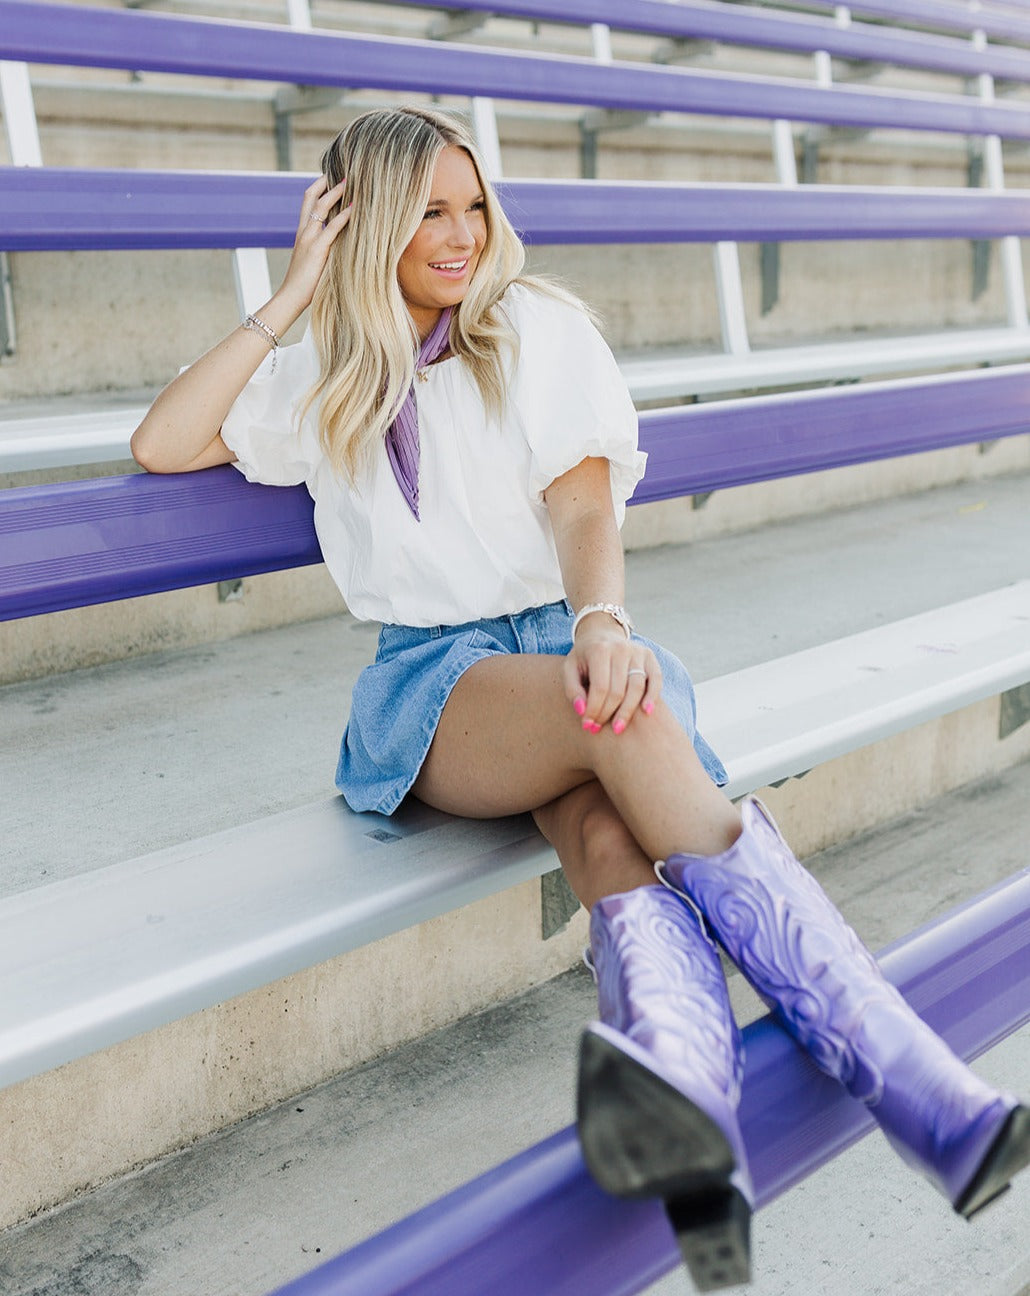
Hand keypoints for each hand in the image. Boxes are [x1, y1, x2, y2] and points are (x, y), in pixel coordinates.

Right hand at [278, 175, 352, 313]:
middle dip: (324, 182)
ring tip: (350, 182)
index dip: (318, 188)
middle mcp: (304, 231)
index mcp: (302, 233)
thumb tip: (343, 245)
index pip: (308, 202)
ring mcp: (309, 239)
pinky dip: (344, 216)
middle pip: (310, 197)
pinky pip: (331, 228)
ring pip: (320, 207)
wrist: (291, 297)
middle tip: (341, 172)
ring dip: (335, 193)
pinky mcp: (317, 249)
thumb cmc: (304, 284)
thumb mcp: (315, 261)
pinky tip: (355, 208)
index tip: (331, 178)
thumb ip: (325, 249)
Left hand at [563, 627, 661, 734]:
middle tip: (598, 729)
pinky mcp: (650, 656)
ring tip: (618, 728)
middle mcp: (621, 649)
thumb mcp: (570, 668)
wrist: (602, 634)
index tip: (588, 725)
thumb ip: (572, 689)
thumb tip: (581, 711)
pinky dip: (653, 696)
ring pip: (636, 688)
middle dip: (607, 713)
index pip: (600, 687)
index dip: (594, 709)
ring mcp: (638, 652)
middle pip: (618, 690)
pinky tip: (647, 712)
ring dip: (627, 712)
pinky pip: (656, 679)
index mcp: (599, 650)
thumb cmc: (584, 657)